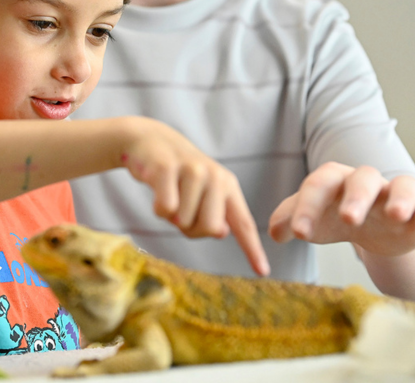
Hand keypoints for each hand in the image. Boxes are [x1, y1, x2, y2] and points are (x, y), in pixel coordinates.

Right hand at [120, 117, 269, 275]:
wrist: (151, 142)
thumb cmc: (178, 178)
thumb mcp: (201, 196)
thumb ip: (213, 217)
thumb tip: (221, 230)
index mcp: (227, 187)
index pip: (243, 223)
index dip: (252, 249)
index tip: (263, 271)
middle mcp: (214, 177)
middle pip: (210, 228)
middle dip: (191, 228)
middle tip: (182, 209)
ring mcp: (192, 170)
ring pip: (183, 220)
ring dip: (171, 216)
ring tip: (169, 193)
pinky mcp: (167, 168)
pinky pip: (165, 209)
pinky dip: (158, 208)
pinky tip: (157, 189)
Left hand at [268, 162, 414, 257]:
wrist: (379, 227)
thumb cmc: (337, 218)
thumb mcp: (315, 220)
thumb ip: (291, 220)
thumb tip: (272, 232)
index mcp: (335, 182)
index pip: (319, 185)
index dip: (307, 206)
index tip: (298, 233)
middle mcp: (367, 183)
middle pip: (361, 180)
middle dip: (354, 198)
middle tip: (348, 218)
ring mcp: (397, 194)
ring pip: (402, 186)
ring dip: (399, 199)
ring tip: (395, 214)